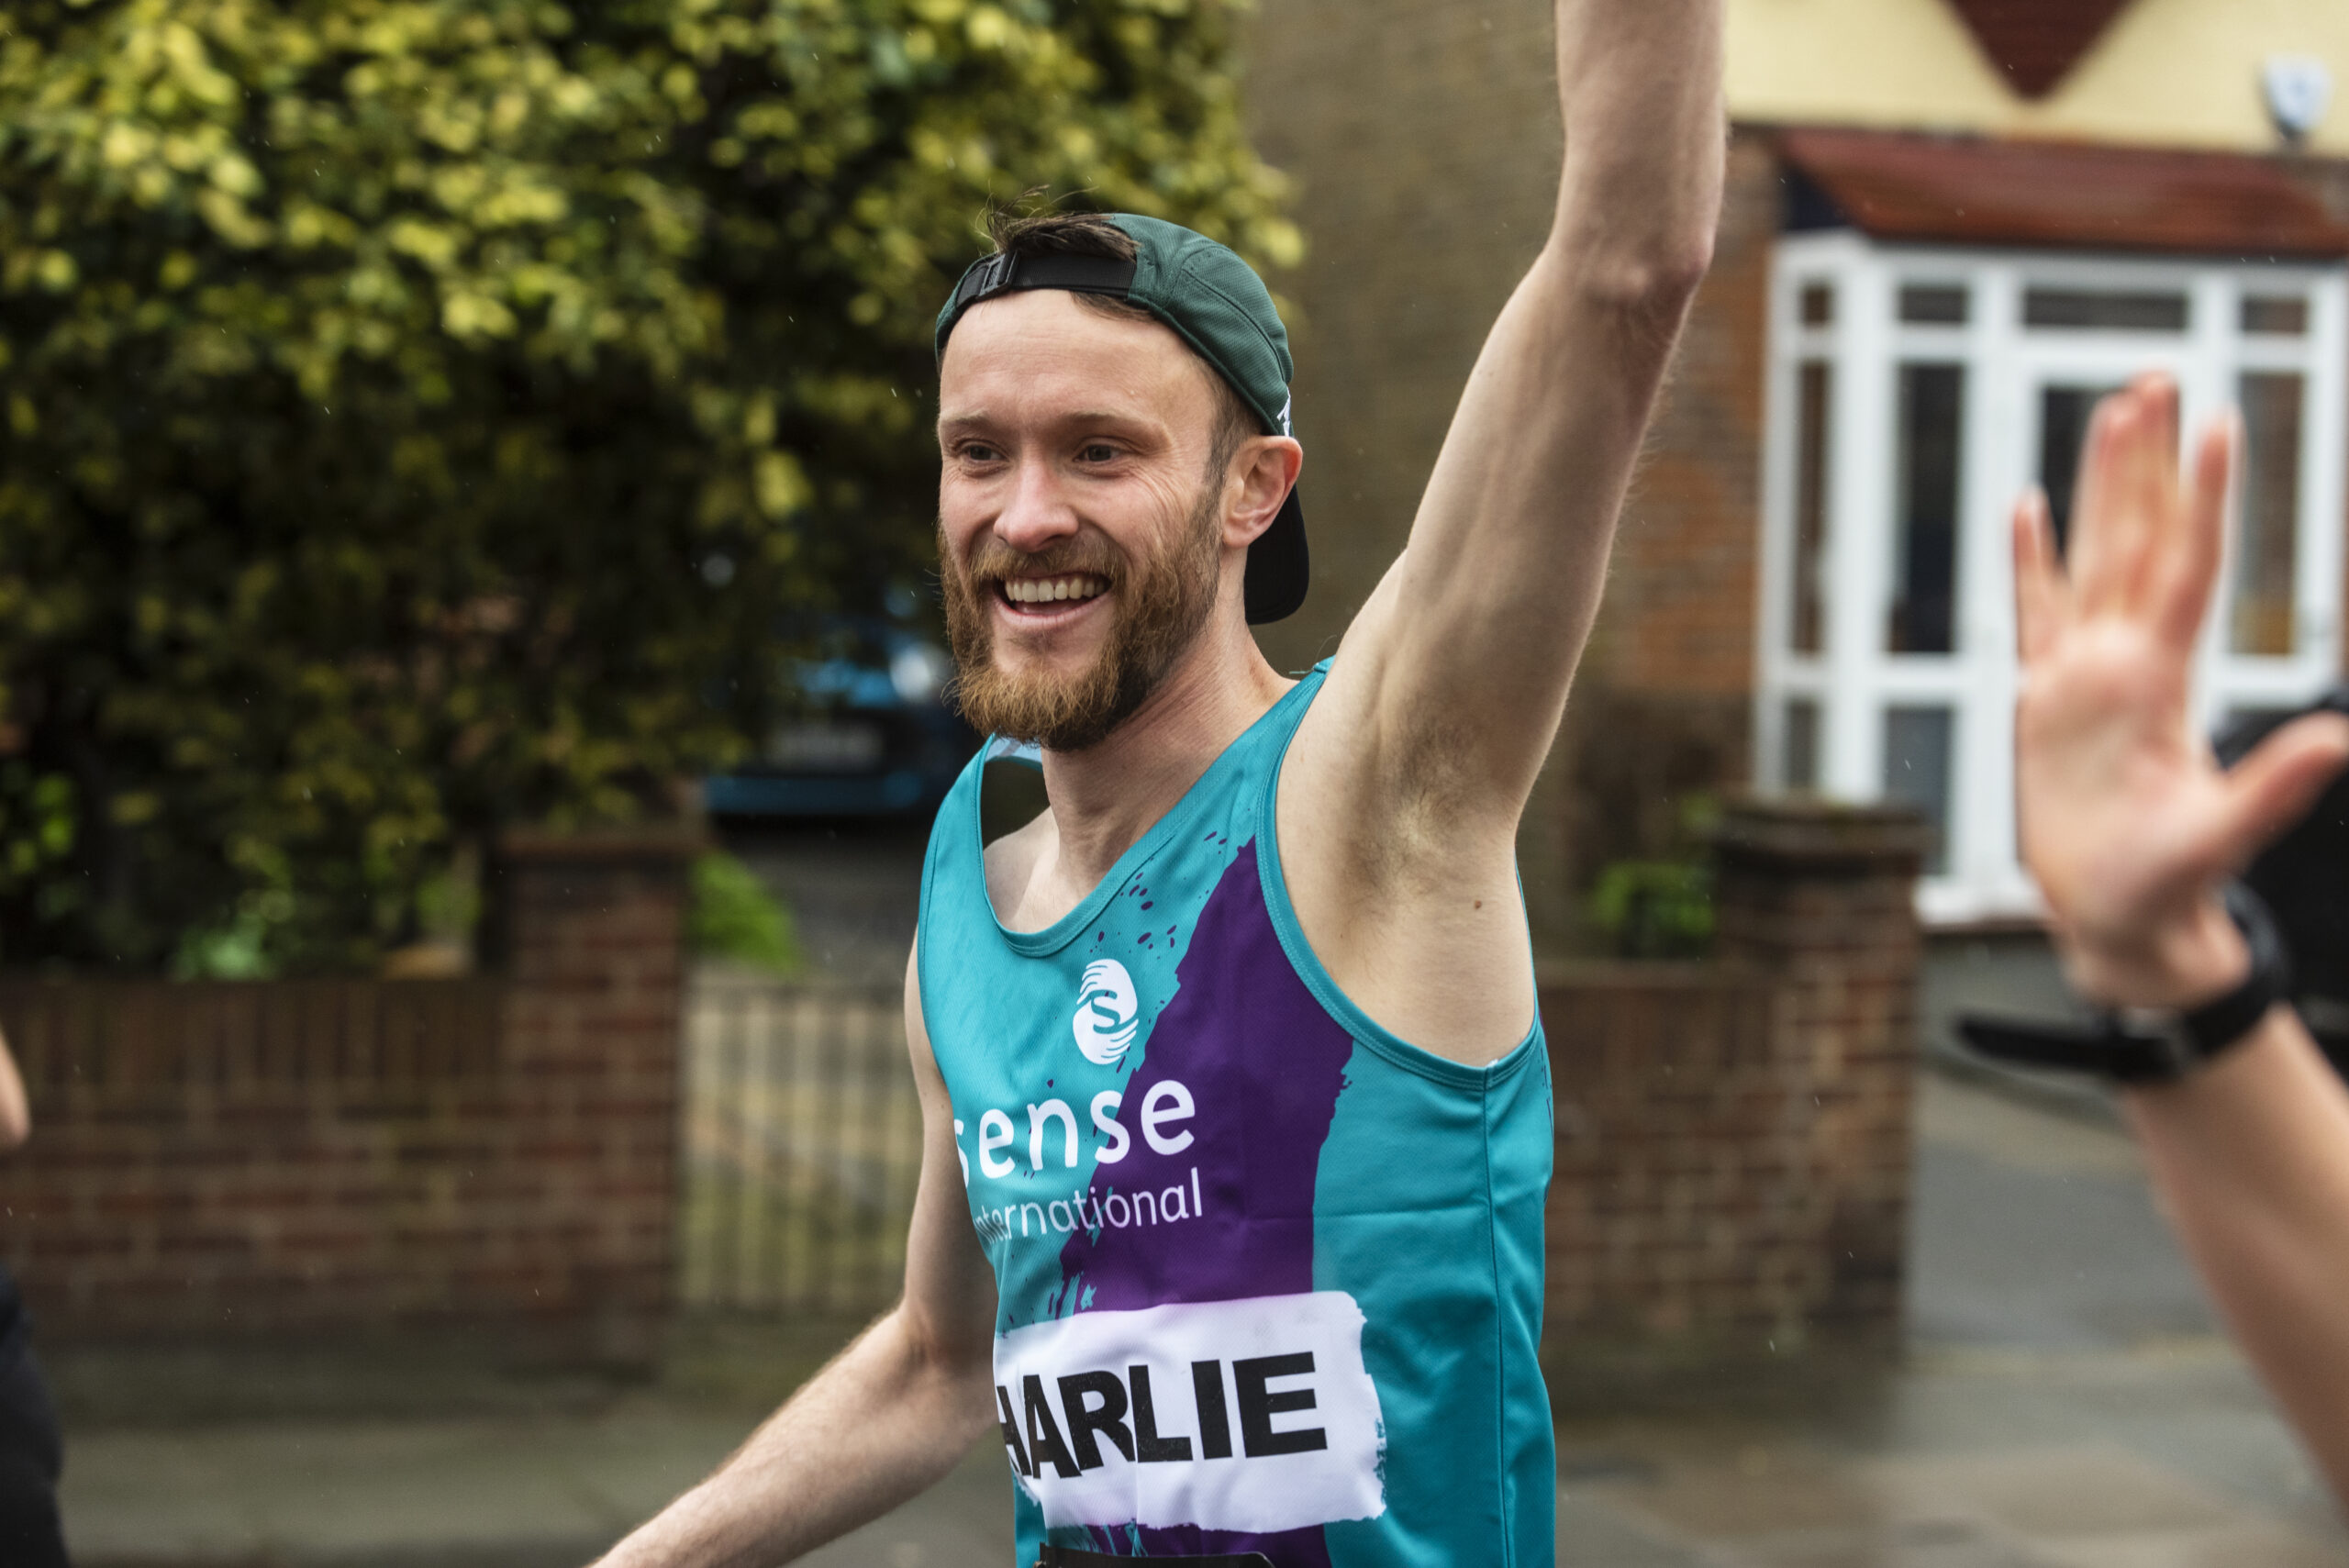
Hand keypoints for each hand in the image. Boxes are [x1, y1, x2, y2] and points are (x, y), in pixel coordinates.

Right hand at [2013, 374, 2348, 1007]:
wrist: (2122, 922)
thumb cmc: (2165, 890)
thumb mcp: (2220, 843)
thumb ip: (2273, 791)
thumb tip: (2342, 740)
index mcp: (2159, 685)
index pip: (2186, 570)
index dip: (2202, 500)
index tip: (2220, 426)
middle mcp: (2124, 664)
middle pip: (2139, 541)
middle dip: (2147, 462)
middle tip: (2156, 381)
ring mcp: (2083, 677)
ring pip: (2094, 557)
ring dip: (2104, 486)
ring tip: (2113, 412)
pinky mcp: (2043, 700)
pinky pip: (2034, 613)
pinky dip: (2031, 559)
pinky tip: (2028, 504)